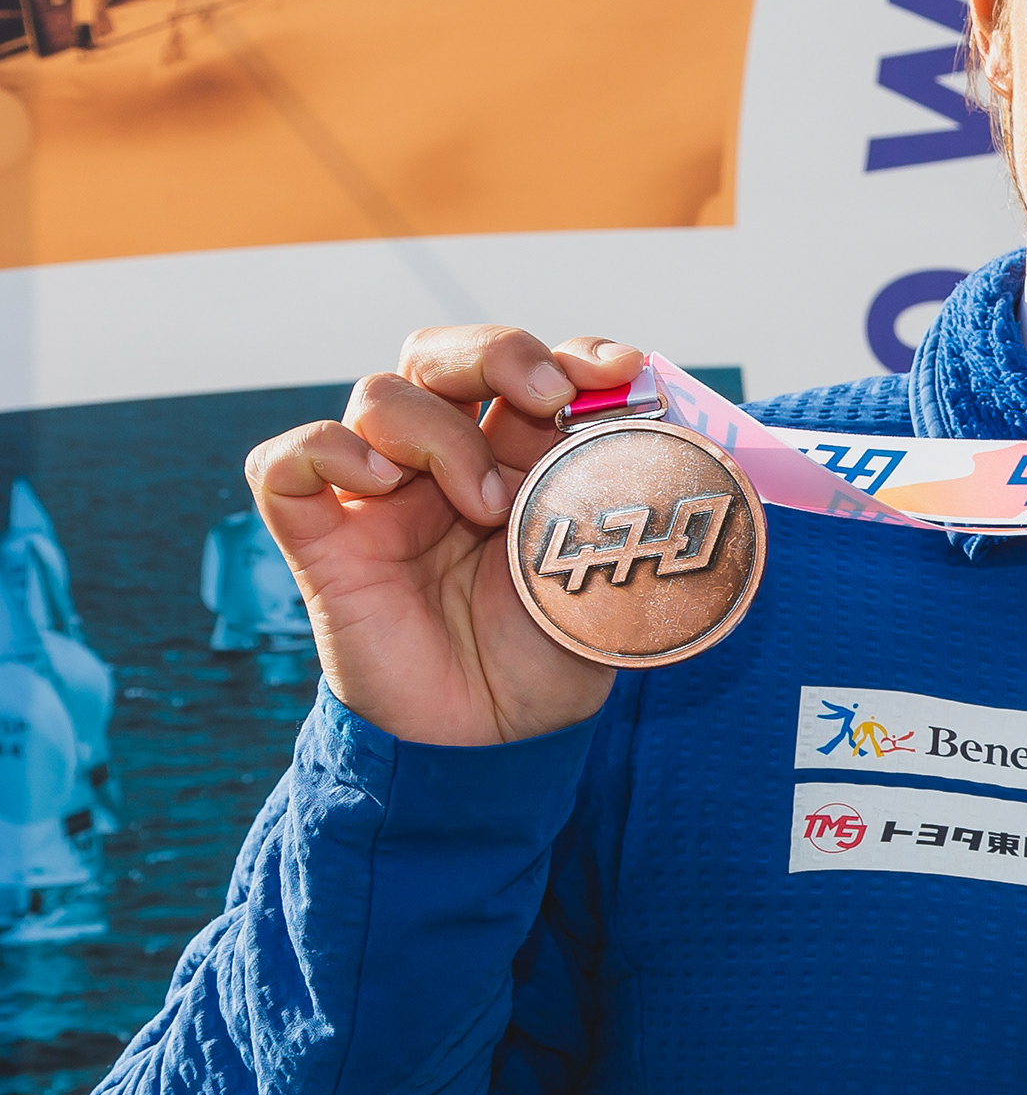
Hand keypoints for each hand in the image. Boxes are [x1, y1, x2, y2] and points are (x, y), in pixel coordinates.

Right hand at [246, 327, 645, 746]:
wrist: (495, 740)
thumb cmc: (553, 652)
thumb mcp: (613, 571)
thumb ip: (630, 505)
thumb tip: (671, 434)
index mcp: (520, 457)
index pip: (529, 367)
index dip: (569, 353)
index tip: (618, 372)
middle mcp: (446, 462)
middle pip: (444, 354)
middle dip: (498, 354)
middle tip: (547, 399)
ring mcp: (379, 495)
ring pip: (380, 395)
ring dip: (440, 434)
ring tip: (485, 507)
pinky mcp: (322, 537)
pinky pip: (287, 461)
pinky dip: (328, 450)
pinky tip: (379, 485)